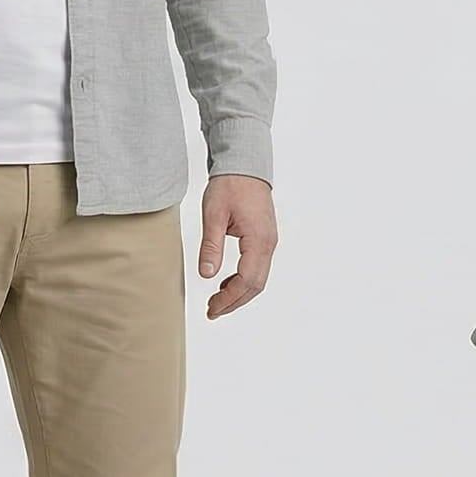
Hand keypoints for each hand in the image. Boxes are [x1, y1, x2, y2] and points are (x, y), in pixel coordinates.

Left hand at [197, 173, 275, 318]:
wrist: (244, 164)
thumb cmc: (230, 185)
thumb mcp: (213, 215)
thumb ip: (211, 246)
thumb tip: (206, 274)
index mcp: (258, 239)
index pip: (247, 280)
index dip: (229, 298)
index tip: (212, 308)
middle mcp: (268, 243)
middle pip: (256, 285)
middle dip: (234, 301)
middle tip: (212, 311)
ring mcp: (269, 241)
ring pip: (258, 278)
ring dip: (239, 293)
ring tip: (217, 300)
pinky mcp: (264, 238)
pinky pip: (258, 267)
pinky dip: (243, 280)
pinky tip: (226, 282)